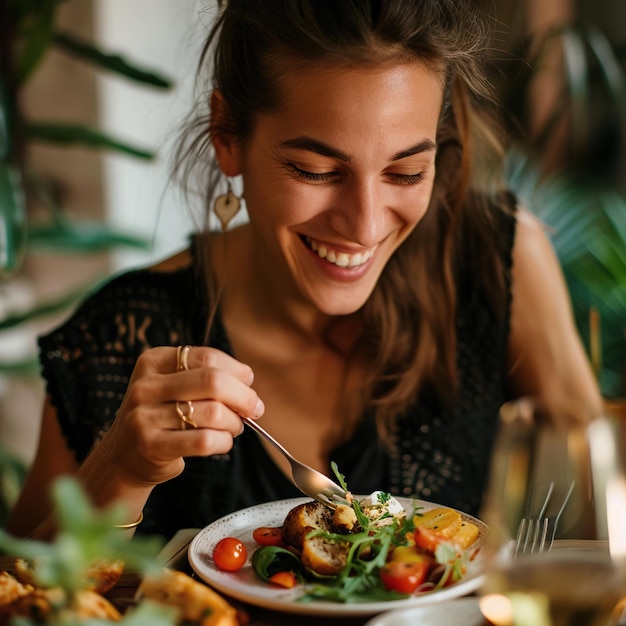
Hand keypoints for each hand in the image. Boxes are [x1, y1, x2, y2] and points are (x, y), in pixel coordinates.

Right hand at [93, 346, 264, 486]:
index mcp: (154, 361)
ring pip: (213, 412)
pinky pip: (204, 441)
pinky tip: (222, 442)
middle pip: (213, 381)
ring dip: (234, 423)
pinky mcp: (151, 445)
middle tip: (254, 409)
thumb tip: (248, 379)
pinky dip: (224, 442)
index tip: (248, 384)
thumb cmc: (162, 416)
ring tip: (234, 428)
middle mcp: (146, 385)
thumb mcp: (175, 386)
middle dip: (243, 396)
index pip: (208, 357)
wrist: (124, 456)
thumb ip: (208, 377)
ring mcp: (145, 415)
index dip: (237, 371)